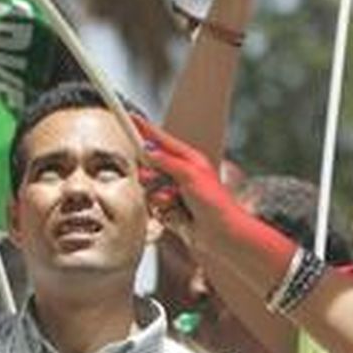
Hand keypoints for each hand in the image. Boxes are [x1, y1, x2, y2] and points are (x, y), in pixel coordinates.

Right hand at [135, 117, 241, 243]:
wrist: (222, 235)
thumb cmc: (216, 204)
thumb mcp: (190, 175)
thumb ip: (167, 162)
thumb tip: (149, 151)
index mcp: (189, 160)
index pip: (162, 140)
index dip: (145, 130)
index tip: (130, 118)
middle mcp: (182, 174)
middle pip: (151, 165)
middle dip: (150, 173)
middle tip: (153, 178)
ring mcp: (175, 192)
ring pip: (149, 186)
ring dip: (158, 194)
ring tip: (172, 200)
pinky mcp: (170, 210)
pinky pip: (152, 204)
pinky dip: (160, 208)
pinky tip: (173, 213)